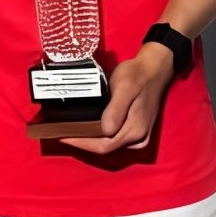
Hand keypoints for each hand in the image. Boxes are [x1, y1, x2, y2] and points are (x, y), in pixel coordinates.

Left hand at [59, 43, 174, 153]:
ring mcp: (139, 136)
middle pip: (105, 148)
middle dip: (82, 142)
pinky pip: (115, 140)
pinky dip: (100, 137)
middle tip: (61, 132)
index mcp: (135, 129)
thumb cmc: (137, 75)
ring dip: (90, 140)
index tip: (61, 135)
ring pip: (109, 145)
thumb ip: (116, 110)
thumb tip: (104, 131)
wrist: (154, 68)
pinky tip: (88, 129)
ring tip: (71, 130)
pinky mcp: (138, 130)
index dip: (80, 143)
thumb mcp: (125, 87)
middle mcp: (137, 138)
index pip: (103, 146)